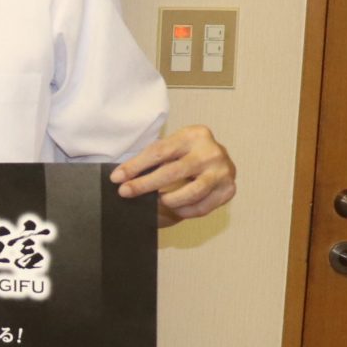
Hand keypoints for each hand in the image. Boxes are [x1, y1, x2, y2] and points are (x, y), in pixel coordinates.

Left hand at [111, 124, 235, 223]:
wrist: (215, 159)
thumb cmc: (185, 154)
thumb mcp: (169, 148)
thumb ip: (149, 160)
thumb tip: (120, 178)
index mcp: (195, 135)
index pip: (159, 152)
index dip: (135, 166)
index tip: (117, 178)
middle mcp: (212, 151)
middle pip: (173, 172)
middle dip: (145, 185)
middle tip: (125, 193)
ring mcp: (224, 171)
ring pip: (191, 192)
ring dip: (168, 201)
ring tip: (155, 202)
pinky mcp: (229, 189)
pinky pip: (201, 207)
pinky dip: (184, 210)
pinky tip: (174, 208)